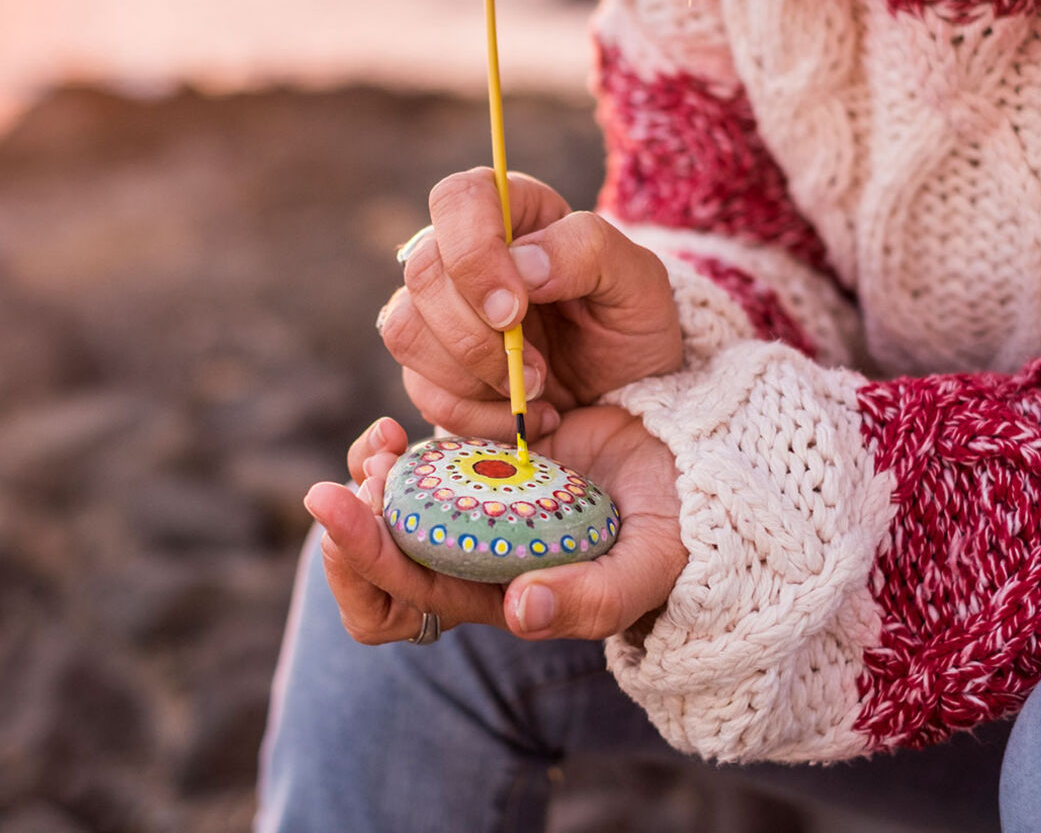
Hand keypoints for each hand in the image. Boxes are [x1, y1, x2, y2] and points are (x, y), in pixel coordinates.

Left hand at [306, 409, 685, 642]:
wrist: (695, 462)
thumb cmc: (679, 526)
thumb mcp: (650, 566)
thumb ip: (595, 599)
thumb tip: (518, 614)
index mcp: (499, 597)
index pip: (402, 604)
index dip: (363, 565)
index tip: (348, 510)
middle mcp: (474, 559)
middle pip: (375, 565)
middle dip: (348, 525)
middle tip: (345, 480)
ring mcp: (473, 509)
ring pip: (387, 511)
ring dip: (368, 480)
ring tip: (379, 444)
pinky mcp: (481, 463)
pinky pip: (415, 465)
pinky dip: (396, 450)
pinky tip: (400, 427)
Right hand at [376, 169, 682, 441]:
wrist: (627, 394)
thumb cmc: (631, 323)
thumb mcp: (638, 282)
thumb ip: (588, 252)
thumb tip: (522, 264)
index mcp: (512, 211)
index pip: (457, 200)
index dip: (473, 255)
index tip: (514, 310)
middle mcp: (462, 254)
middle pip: (422, 273)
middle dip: (477, 335)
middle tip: (538, 371)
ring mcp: (438, 312)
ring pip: (407, 331)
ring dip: (473, 376)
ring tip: (537, 391)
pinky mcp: (431, 367)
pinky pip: (421, 390)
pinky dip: (475, 416)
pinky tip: (524, 415)